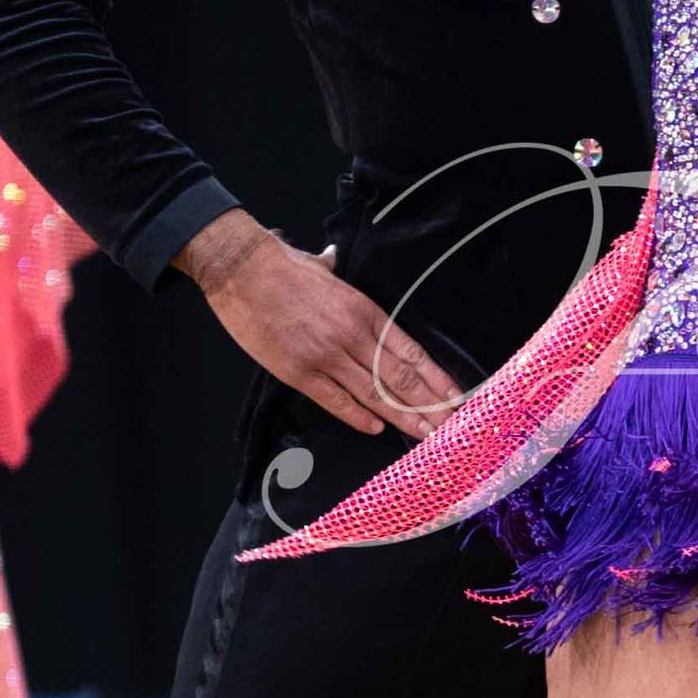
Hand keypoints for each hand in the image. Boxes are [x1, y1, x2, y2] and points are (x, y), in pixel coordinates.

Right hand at [179, 212, 464, 437]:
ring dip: (402, 418)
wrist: (241, 270)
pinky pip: (335, 400)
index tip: (456, 397)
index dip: (436, 379)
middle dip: (429, 407)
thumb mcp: (326, 270)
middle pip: (400, 379)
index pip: (412, 353)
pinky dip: (357, 416)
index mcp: (365, 311)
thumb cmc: (283, 267)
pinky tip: (377, 428)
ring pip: (374, 394)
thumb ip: (339, 277)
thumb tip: (335, 260)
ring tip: (425, 437)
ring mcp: (326, 356)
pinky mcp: (298, 372)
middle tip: (451, 429)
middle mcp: (353, 336)